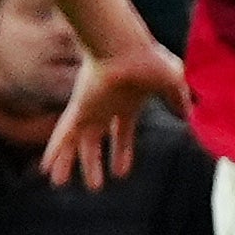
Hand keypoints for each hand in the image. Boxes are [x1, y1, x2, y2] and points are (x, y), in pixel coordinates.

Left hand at [46, 43, 191, 187]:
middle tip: (94, 186)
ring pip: (76, 141)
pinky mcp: (79, 107)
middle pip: (95, 142)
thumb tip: (190, 116)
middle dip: (93, 164)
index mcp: (127, 104)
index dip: (122, 152)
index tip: (121, 172)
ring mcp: (90, 108)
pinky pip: (63, 133)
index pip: (122, 134)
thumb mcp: (173, 84)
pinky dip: (55, 150)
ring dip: (68, 162)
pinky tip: (45, 167)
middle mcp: (106, 109)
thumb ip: (178, 101)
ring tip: (58, 183)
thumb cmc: (150, 61)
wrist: (127, 47)